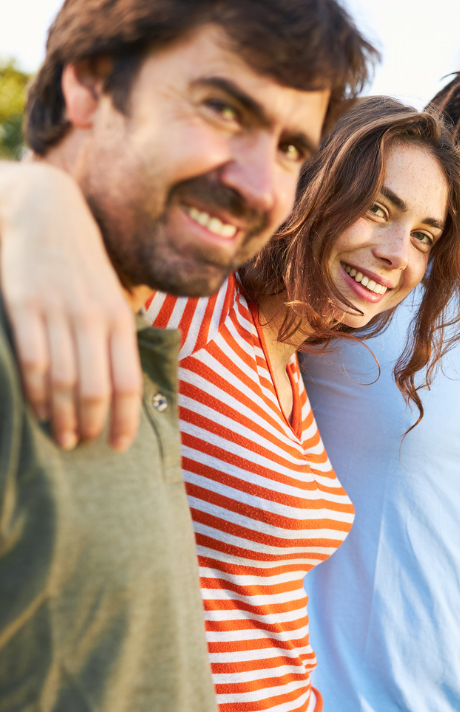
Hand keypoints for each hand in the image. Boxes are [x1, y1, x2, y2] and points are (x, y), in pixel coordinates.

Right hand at [0, 161, 140, 450]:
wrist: (45, 213)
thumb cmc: (81, 263)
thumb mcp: (111, 294)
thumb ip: (117, 334)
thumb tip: (123, 380)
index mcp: (120, 318)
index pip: (128, 381)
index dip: (124, 418)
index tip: (119, 445)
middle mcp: (93, 318)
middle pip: (96, 388)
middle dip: (91, 424)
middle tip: (83, 444)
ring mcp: (58, 312)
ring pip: (64, 380)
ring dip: (62, 416)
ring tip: (62, 437)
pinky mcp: (24, 306)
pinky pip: (33, 360)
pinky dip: (36, 392)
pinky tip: (37, 409)